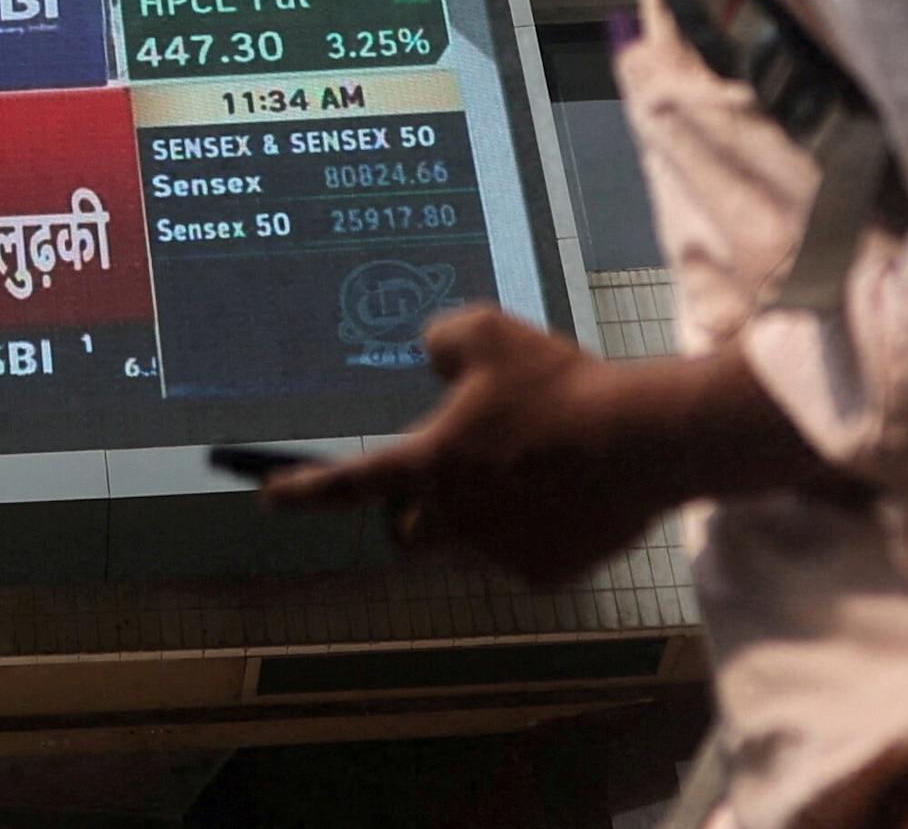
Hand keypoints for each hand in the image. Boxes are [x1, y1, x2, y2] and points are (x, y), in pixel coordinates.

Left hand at [261, 310, 845, 586]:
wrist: (637, 441)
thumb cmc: (557, 384)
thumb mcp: (488, 332)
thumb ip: (443, 339)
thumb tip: (431, 352)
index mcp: (430, 464)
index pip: (351, 482)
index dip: (306, 490)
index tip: (269, 498)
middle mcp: (454, 519)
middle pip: (410, 529)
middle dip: (419, 509)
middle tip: (459, 470)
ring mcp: (499, 553)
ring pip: (470, 543)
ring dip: (484, 515)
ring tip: (535, 467)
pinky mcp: (546, 575)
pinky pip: (524, 555)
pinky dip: (536, 530)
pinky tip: (569, 492)